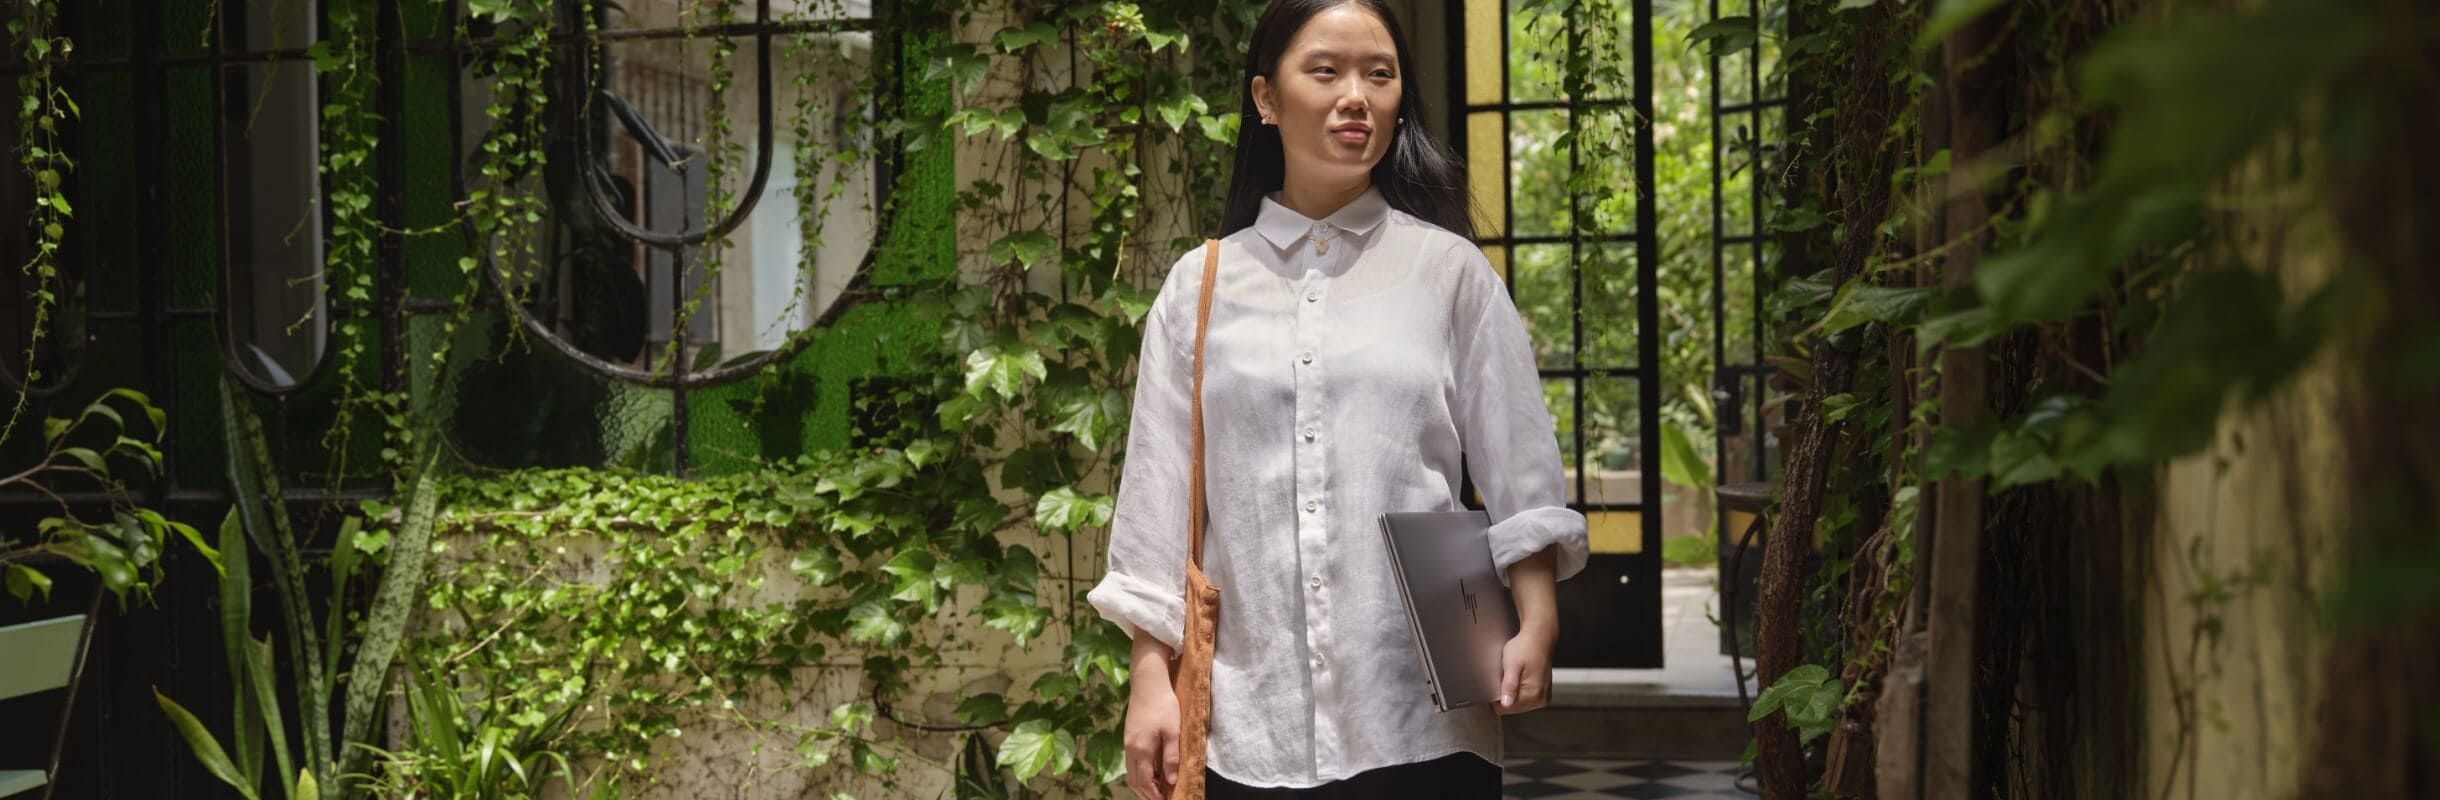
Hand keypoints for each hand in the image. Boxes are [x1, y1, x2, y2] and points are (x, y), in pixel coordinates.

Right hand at [1124, 679, 1181, 799]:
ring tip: (1157, 790)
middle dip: (1146, 794)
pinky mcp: (1129, 736)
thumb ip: (1171, 756)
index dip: (1154, 795)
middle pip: (1134, 781)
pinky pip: (1132, 762)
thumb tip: (1171, 780)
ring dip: (1142, 784)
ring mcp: (1127, 742)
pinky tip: (1152, 771)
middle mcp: (1131, 749)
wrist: (1147, 683)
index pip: (1145, 781)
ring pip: (1131, 772)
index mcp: (1141, 749)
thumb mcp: (1173, 731)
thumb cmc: (1163, 705)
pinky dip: (1140, 773)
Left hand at [1494, 624, 1555, 714]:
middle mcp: (1541, 699)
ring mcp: (1543, 696)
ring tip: (1515, 674)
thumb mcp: (1512, 664)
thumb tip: (1506, 703)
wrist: (1539, 637)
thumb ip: (1509, 685)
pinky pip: (1524, 698)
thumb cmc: (1526, 647)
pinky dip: (1519, 690)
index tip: (1498, 682)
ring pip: (1517, 704)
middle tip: (1507, 675)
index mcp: (1534, 694)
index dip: (1497, 696)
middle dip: (1505, 694)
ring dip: (1512, 692)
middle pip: (1512, 708)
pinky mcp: (1543, 692)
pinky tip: (1520, 677)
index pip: (1506, 709)